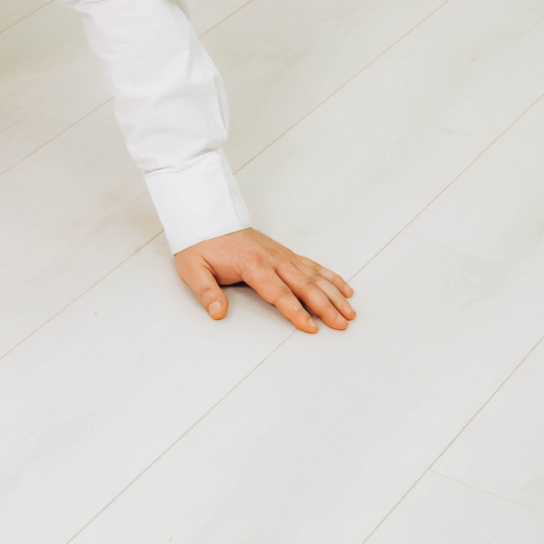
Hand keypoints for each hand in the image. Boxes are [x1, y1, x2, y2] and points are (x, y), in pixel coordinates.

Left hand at [174, 228, 355, 332]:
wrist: (206, 216)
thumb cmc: (200, 243)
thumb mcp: (193, 268)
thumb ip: (206, 292)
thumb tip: (218, 313)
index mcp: (252, 264)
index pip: (278, 293)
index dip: (296, 312)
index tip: (311, 327)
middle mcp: (272, 258)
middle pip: (304, 286)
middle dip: (326, 306)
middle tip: (342, 324)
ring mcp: (281, 254)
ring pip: (314, 276)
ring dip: (334, 294)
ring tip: (350, 311)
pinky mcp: (284, 253)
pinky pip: (312, 265)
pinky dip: (330, 277)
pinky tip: (344, 288)